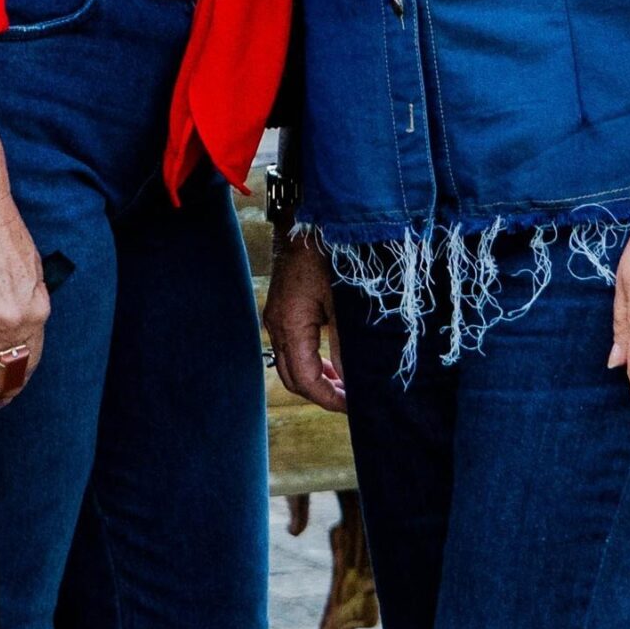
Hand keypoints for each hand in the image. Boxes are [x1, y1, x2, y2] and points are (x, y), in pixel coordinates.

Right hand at [263, 232, 345, 414]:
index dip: (329, 399)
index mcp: (289, 326)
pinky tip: (331, 363)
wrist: (305, 221)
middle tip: (351, 401)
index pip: (304, 380)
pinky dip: (310, 361)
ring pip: (290, 364)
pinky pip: (291, 347)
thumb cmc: (327, 255)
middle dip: (321, 394)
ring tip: (344, 386)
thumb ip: (346, 345)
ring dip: (315, 379)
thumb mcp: (342, 303)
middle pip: (293, 378)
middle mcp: (276, 326)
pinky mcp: (281, 310)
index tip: (354, 407)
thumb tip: (354, 380)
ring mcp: (275, 318)